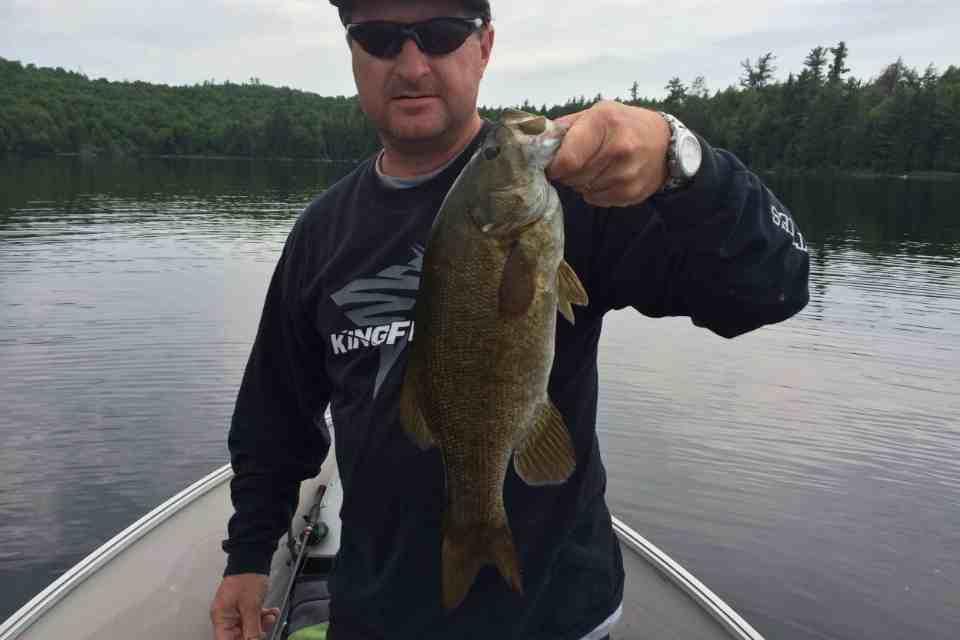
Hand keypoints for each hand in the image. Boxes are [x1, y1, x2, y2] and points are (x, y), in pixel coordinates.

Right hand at [210, 573, 280, 639]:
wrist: (253, 558)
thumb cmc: (247, 577)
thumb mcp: (251, 606)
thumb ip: (252, 629)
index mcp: (221, 617)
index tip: (251, 639)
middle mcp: (225, 616)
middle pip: (238, 635)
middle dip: (254, 633)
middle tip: (265, 627)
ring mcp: (235, 611)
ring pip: (248, 627)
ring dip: (261, 624)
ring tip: (270, 617)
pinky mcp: (244, 606)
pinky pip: (253, 617)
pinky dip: (263, 616)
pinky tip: (271, 612)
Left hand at [547, 100, 670, 207]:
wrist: (663, 141)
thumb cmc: (622, 124)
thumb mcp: (596, 113)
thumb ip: (565, 127)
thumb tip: (536, 142)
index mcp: (604, 122)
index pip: (567, 160)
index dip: (554, 166)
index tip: (553, 164)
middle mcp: (619, 148)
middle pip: (573, 177)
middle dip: (567, 173)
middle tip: (576, 163)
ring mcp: (627, 173)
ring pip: (583, 189)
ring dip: (582, 182)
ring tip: (595, 167)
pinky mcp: (631, 192)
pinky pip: (596, 199)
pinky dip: (595, 191)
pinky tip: (607, 176)